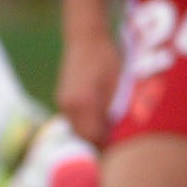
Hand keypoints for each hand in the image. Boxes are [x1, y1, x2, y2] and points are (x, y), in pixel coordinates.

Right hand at [56, 30, 118, 144]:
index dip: (109, 146)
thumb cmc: (108, 58)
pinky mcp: (63, 99)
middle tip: (121, 142)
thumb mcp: (118, 84)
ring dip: (93, 132)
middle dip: (101, 141)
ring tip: (113, 127)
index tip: (123, 149)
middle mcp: (69, 106)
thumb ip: (114, 112)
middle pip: (84, 137)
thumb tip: (117, 137)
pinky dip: (88, 123)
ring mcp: (63, 103)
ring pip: (79, 130)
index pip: (94, 138)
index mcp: (84, 103)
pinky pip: (76, 120)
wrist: (86, 38)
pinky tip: (103, 115)